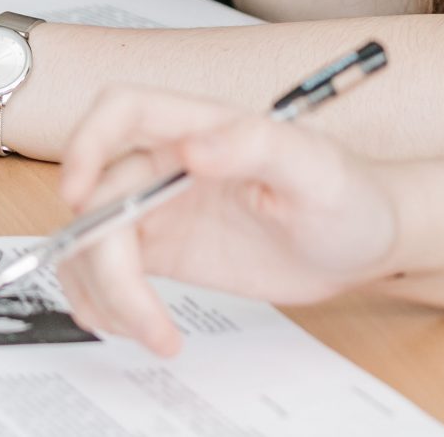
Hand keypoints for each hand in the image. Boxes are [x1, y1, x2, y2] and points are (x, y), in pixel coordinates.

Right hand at [54, 88, 400, 355]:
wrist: (365, 242)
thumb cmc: (351, 194)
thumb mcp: (316, 169)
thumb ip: (257, 147)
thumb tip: (193, 148)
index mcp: (204, 126)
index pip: (124, 110)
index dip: (87, 142)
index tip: (78, 195)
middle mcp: (171, 163)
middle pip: (98, 196)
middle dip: (103, 258)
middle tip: (144, 316)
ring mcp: (163, 206)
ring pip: (92, 237)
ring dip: (100, 290)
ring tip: (151, 333)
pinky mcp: (165, 248)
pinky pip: (107, 268)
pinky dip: (104, 302)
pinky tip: (141, 329)